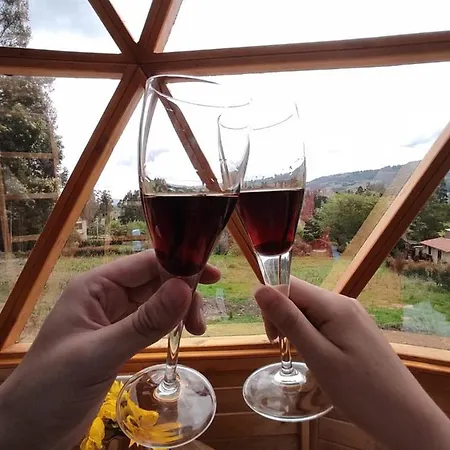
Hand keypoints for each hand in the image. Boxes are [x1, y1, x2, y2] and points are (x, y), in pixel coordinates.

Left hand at [0, 250, 219, 449]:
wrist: (29, 431)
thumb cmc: (52, 386)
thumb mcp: (99, 353)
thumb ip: (144, 322)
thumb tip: (185, 289)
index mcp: (96, 286)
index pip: (144, 264)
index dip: (178, 265)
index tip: (210, 278)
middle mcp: (106, 296)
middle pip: (155, 281)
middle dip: (182, 293)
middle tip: (200, 320)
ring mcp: (114, 317)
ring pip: (156, 301)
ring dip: (178, 310)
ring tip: (195, 330)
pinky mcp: (120, 338)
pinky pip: (152, 321)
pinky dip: (169, 325)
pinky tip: (181, 333)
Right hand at [255, 277, 449, 449]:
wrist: (404, 416)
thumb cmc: (359, 390)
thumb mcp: (318, 356)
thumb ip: (289, 320)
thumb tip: (259, 288)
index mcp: (334, 305)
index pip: (289, 284)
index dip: (272, 304)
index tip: (273, 337)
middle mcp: (343, 302)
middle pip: (299, 296)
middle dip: (283, 317)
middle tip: (285, 349)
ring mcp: (351, 315)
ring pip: (309, 310)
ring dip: (296, 328)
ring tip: (305, 357)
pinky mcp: (355, 329)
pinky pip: (322, 321)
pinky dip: (311, 334)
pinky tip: (318, 355)